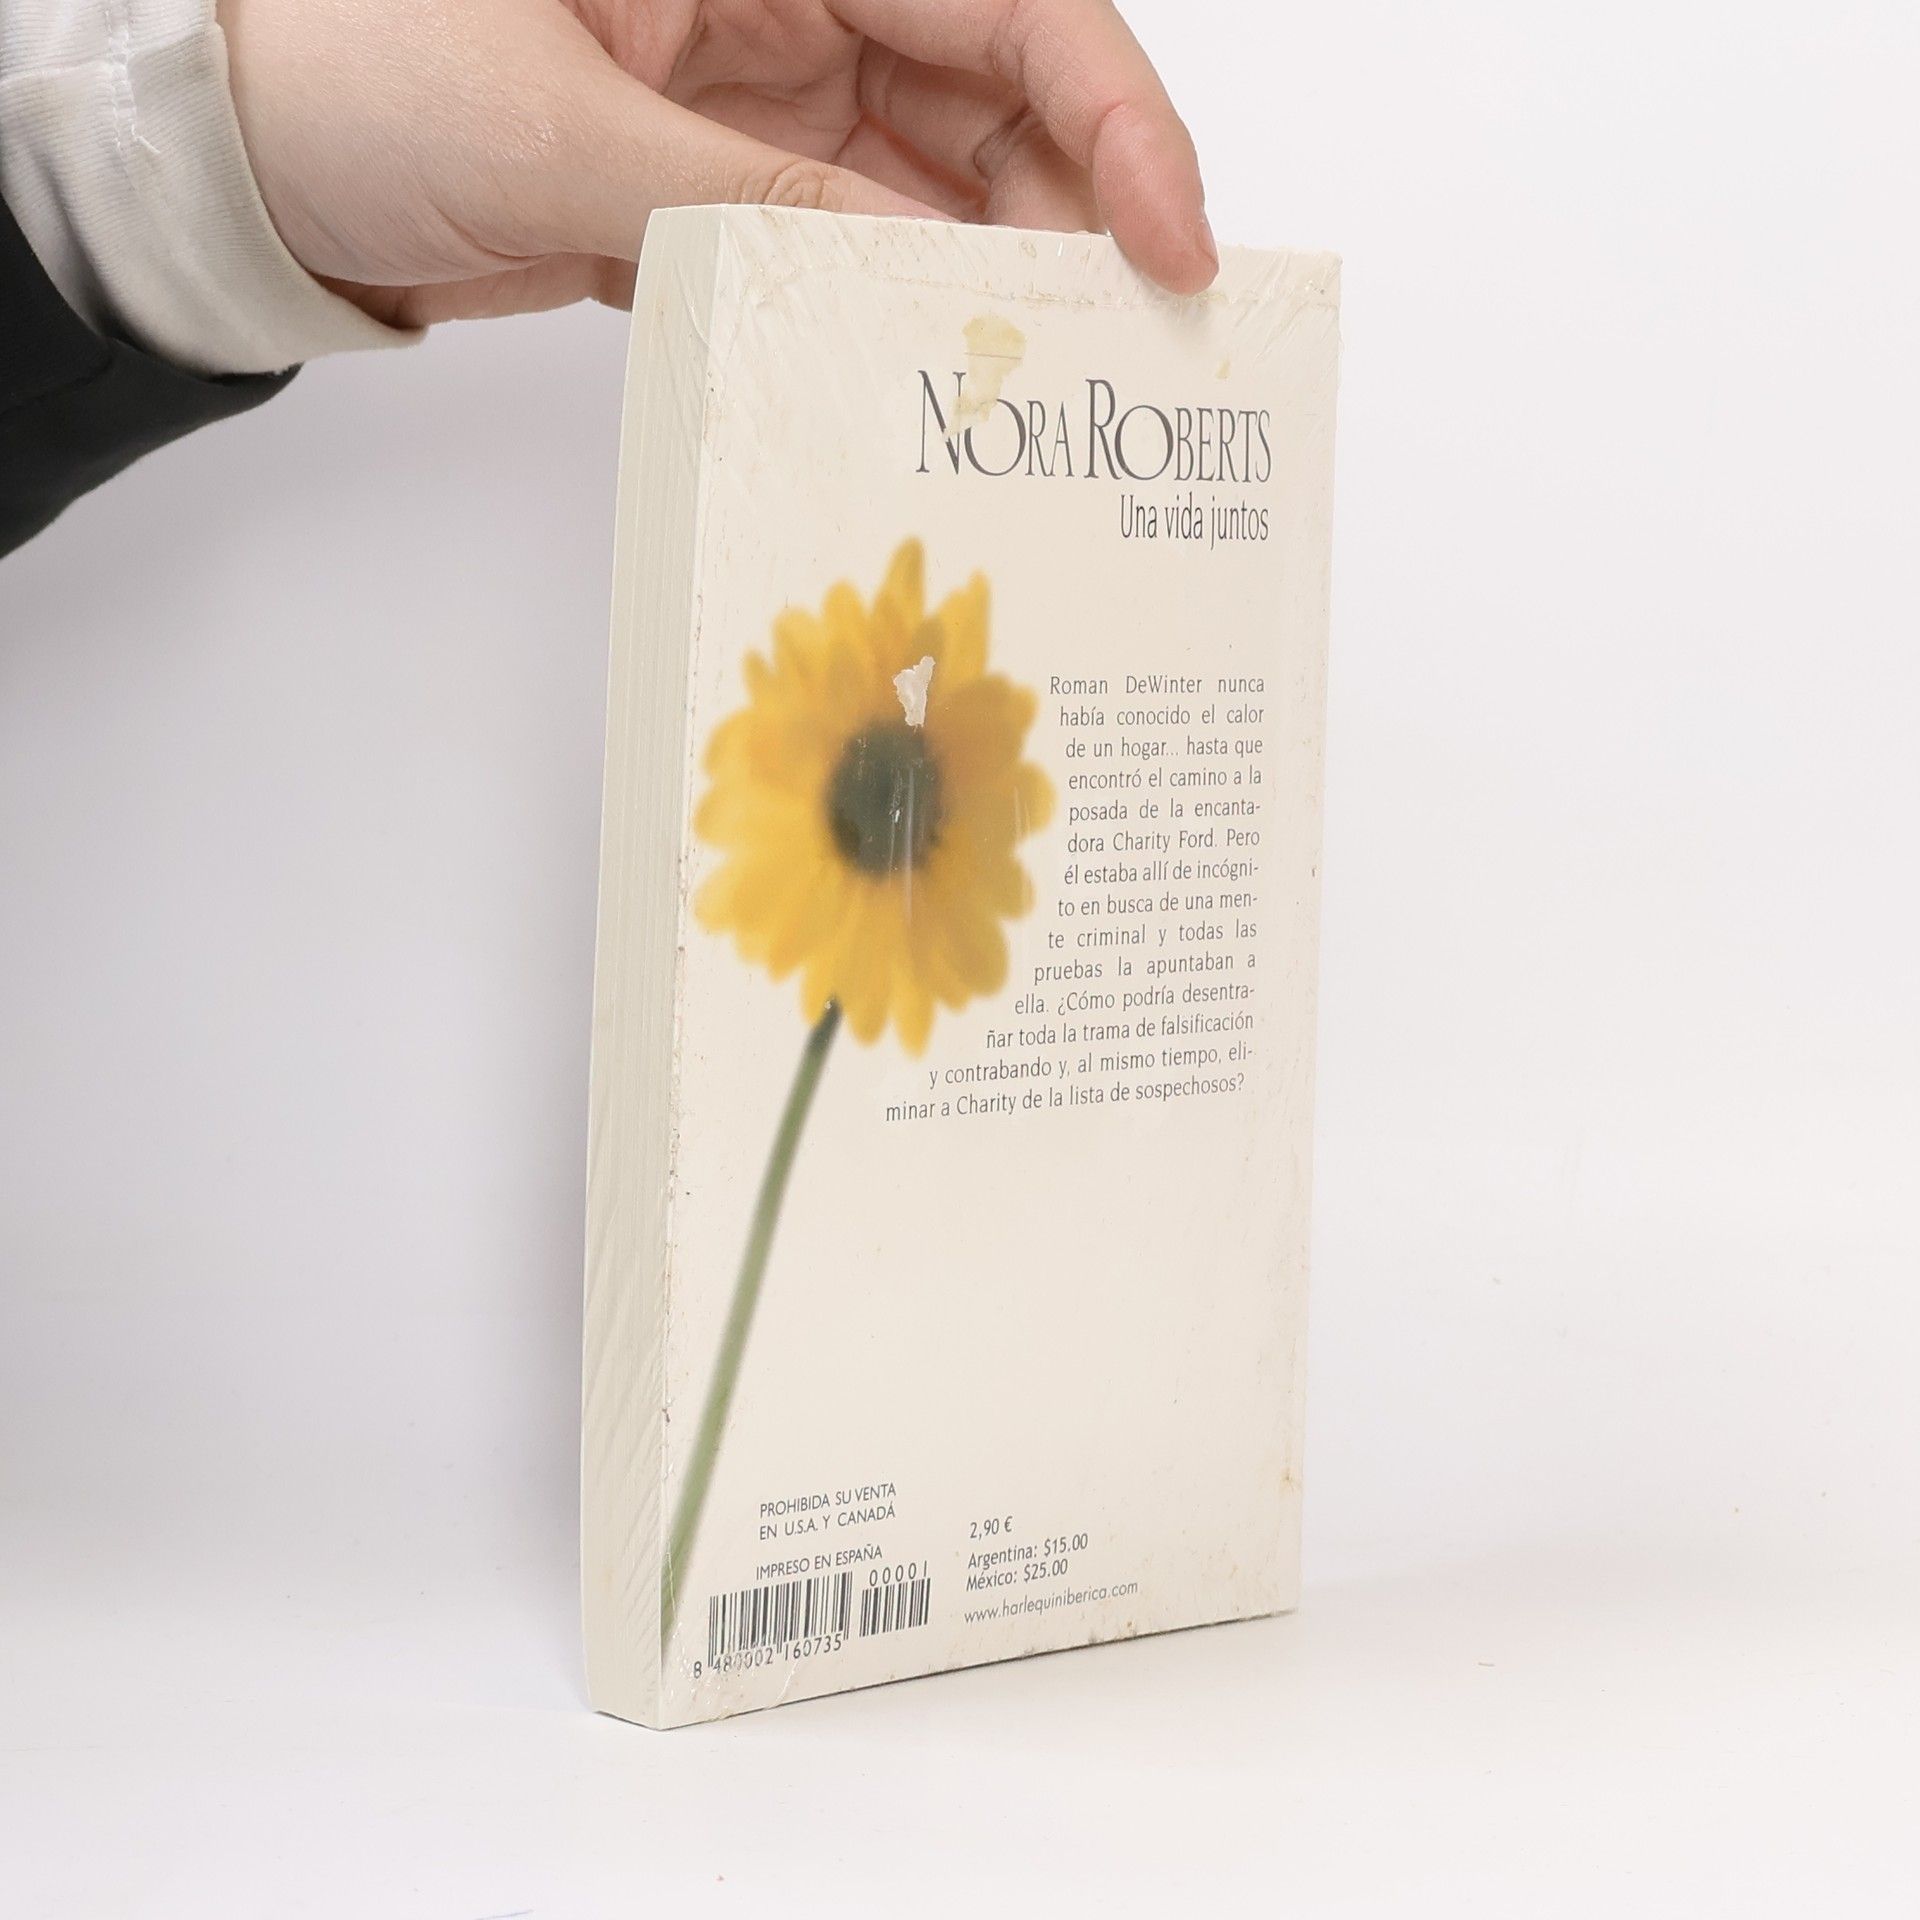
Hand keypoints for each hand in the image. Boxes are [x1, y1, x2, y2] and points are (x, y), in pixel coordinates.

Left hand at [219, 0, 1216, 327]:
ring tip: (1028, 390)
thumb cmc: (341, 72)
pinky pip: (841, 250)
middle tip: (1110, 353)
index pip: (1000, 2)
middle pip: (993, 100)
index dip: (1113, 114)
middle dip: (1066, 222)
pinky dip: (881, 317)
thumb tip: (919, 273)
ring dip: (983, 287)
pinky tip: (918, 382)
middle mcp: (780, 0)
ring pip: (929, 188)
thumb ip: (751, 204)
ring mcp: (753, 101)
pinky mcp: (715, 188)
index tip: (1171, 239)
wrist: (235, 164)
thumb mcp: (560, 135)